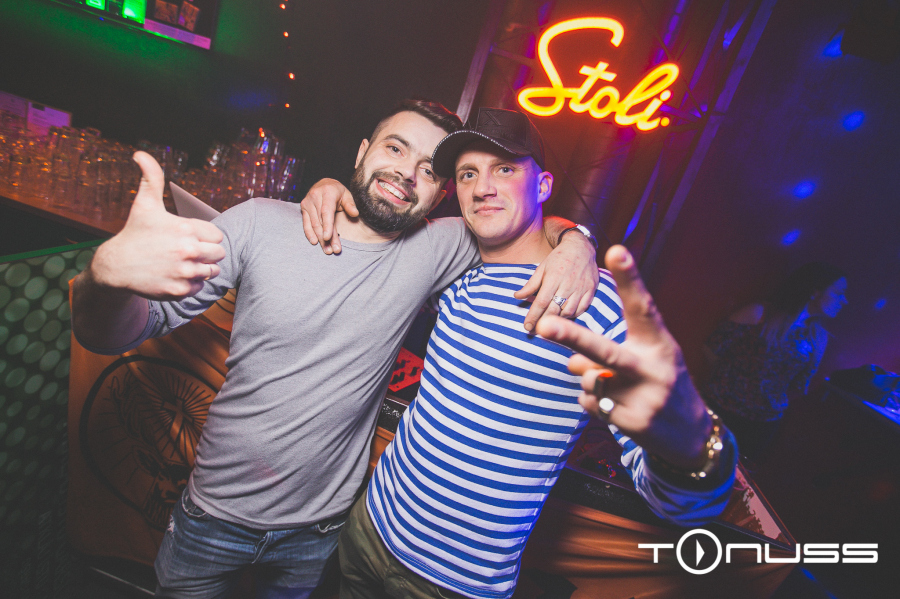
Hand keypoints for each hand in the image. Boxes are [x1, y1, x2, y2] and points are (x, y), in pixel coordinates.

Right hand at [89, 151, 225, 299]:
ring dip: (201, 268)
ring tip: (181, 263)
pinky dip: (192, 284)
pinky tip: (175, 275)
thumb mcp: (144, 204)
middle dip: (206, 253)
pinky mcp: (179, 291)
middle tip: (186, 251)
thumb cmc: (135, 233)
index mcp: (185, 228)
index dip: (205, 237)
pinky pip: (200, 288)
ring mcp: (183, 272)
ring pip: (211, 271)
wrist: (116, 266)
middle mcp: (186, 250)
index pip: (217, 236)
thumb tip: (140, 153)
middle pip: (218, 254)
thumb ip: (151, 177)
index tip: (190, 237)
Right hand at [300, 178, 357, 253]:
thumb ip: (350, 205)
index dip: (327, 226)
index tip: (328, 238)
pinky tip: (315, 242)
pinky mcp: (303, 208)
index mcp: (327, 192)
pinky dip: (310, 233)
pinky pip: (306, 223)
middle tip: (333, 250)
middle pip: (321, 221)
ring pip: (314, 224)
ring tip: (327, 250)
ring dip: (320, 238)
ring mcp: (307, 202)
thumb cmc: (338, 191)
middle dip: (327, 238)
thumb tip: (355, 214)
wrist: (324, 183)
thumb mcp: (346, 195)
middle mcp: (315, 196)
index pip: (326, 212)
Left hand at [514, 231, 598, 330]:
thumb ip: (531, 284)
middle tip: (534, 331)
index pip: (541, 302)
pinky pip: (582, 309)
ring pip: (568, 312)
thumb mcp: (542, 268)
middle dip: (542, 322)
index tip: (527, 326)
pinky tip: (564, 316)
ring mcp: (581, 288)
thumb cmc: (559, 258)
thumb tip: (517, 296)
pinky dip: (572, 315)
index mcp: (553, 278)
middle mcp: (567, 284)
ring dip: (558, 320)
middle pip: (554, 310)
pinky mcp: (591, 290)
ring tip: (548, 323)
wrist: (581, 247)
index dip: (533, 316)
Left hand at [535, 245, 711, 468]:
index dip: (630, 278)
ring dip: (593, 381)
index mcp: (660, 343)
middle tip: (543, 325)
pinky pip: (589, 403)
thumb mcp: (643, 360)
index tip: (616, 250)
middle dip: (572, 336)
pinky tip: (620, 408)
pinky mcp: (633, 424)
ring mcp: (644, 398)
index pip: (642, 306)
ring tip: (621, 390)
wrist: (690, 434)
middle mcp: (654, 368)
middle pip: (605, 351)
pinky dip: (595, 403)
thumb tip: (571, 364)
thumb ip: (606, 352)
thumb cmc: (659, 381)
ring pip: (590, 379)